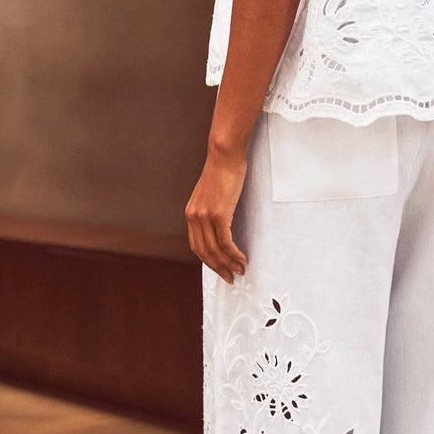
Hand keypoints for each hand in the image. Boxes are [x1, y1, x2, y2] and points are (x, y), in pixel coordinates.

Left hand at [185, 141, 248, 283]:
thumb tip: (222, 225)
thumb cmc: (223, 172)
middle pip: (205, 253)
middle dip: (218, 268)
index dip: (209, 261)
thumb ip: (212, 210)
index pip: (197, 246)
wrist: (224, 155)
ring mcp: (205, 217)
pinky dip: (234, 253)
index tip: (221, 269)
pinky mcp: (219, 215)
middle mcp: (194, 217)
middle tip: (231, 277)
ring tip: (240, 270)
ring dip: (229, 263)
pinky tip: (242, 258)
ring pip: (216, 250)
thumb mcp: (212, 194)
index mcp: (191, 214)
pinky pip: (226, 242)